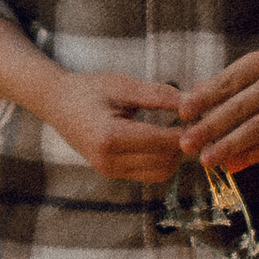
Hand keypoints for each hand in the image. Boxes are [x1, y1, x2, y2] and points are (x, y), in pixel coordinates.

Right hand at [43, 67, 185, 182]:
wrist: (56, 103)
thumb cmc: (88, 89)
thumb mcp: (123, 85)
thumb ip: (158, 95)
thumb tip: (193, 102)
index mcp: (110, 137)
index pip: (162, 141)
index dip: (187, 131)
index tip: (203, 116)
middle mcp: (109, 160)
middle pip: (166, 162)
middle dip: (184, 144)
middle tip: (194, 122)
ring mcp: (109, 170)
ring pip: (160, 172)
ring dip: (175, 154)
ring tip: (179, 129)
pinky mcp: (112, 173)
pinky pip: (149, 173)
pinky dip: (162, 159)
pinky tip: (164, 138)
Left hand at [174, 49, 258, 176]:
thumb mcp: (253, 70)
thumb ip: (222, 85)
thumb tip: (187, 102)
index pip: (226, 82)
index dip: (203, 99)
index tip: (182, 113)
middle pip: (238, 108)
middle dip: (209, 127)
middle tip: (185, 143)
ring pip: (254, 129)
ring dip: (227, 146)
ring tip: (205, 160)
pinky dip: (249, 156)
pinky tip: (230, 165)